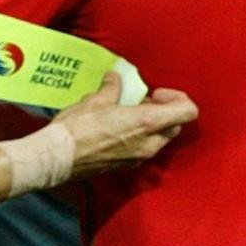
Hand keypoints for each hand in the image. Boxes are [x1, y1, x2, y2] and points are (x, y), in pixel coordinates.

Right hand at [54, 71, 197, 175]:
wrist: (58, 158)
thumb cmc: (77, 128)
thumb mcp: (95, 100)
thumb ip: (112, 88)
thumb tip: (115, 79)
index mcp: (147, 123)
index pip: (187, 111)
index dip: (177, 97)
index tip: (155, 93)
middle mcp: (149, 143)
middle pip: (174, 125)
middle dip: (162, 111)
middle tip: (140, 101)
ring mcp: (139, 158)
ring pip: (160, 138)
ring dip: (150, 124)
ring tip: (125, 113)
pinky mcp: (127, 166)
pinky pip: (144, 149)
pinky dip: (138, 136)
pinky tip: (115, 128)